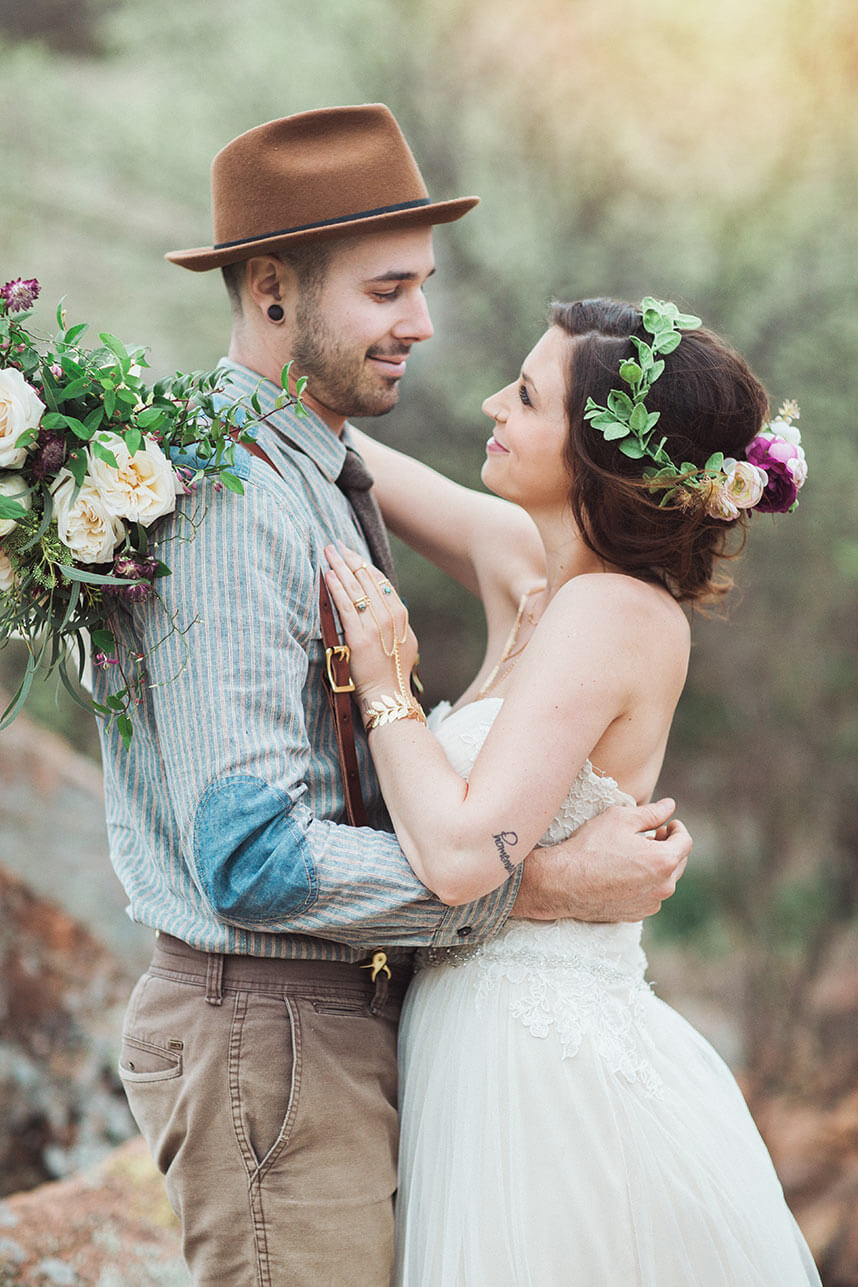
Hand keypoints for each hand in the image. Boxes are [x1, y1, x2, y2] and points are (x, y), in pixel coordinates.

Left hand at [324, 543, 419, 699]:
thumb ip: (395, 623)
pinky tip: (327, 575)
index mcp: (400, 615)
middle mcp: (390, 617)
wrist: (388, 696)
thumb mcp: (403, 643)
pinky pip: (345, 606)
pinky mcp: (359, 637)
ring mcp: (375, 626)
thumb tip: (387, 605)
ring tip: (328, 553)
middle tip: (334, 545)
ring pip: (355, 588)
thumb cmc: (392, 673)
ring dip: (340, 567)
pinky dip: (336, 588)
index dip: (363, 564)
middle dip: (349, 559)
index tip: (350, 553)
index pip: (380, 580)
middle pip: (367, 578)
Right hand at [512, 798, 690, 922]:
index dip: (677, 828)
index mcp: (664, 861)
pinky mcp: (636, 915)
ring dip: (657, 866)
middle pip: (679, 863)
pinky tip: (625, 873)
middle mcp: (663, 887)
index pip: (685, 842)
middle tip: (653, 835)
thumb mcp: (620, 819)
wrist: (563, 882)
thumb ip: (651, 812)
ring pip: (665, 881)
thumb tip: (670, 806)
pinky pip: (650, 896)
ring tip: (636, 854)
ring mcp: (650, 904)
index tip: (666, 823)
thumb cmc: (590, 847)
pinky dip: (645, 883)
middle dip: (669, 847)